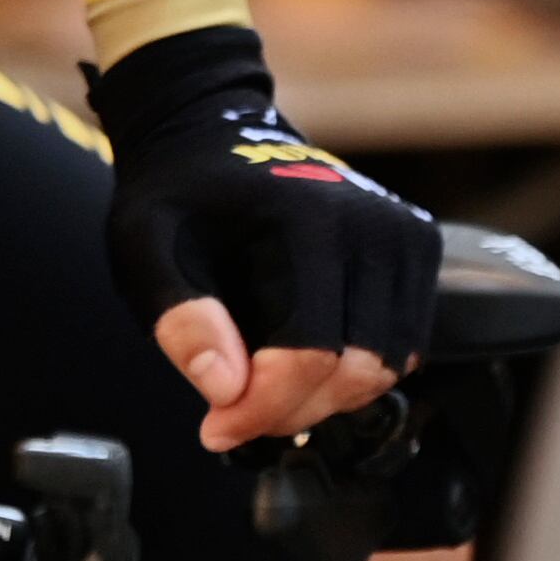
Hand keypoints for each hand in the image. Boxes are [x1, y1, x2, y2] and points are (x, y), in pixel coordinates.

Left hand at [82, 28, 439, 450]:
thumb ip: (180, 318)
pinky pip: (402, 344)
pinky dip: (354, 370)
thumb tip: (226, 389)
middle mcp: (372, 224)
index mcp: (307, 220)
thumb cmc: (175, 194)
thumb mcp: (143, 249)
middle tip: (233, 415)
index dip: (263, 408)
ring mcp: (404, 233)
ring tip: (261, 387)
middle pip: (356, 369)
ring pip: (386, 366)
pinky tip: (299, 358)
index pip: (307, 352)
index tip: (216, 429)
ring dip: (324, 398)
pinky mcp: (417, 247)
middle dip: (291, 410)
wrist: (210, 132)